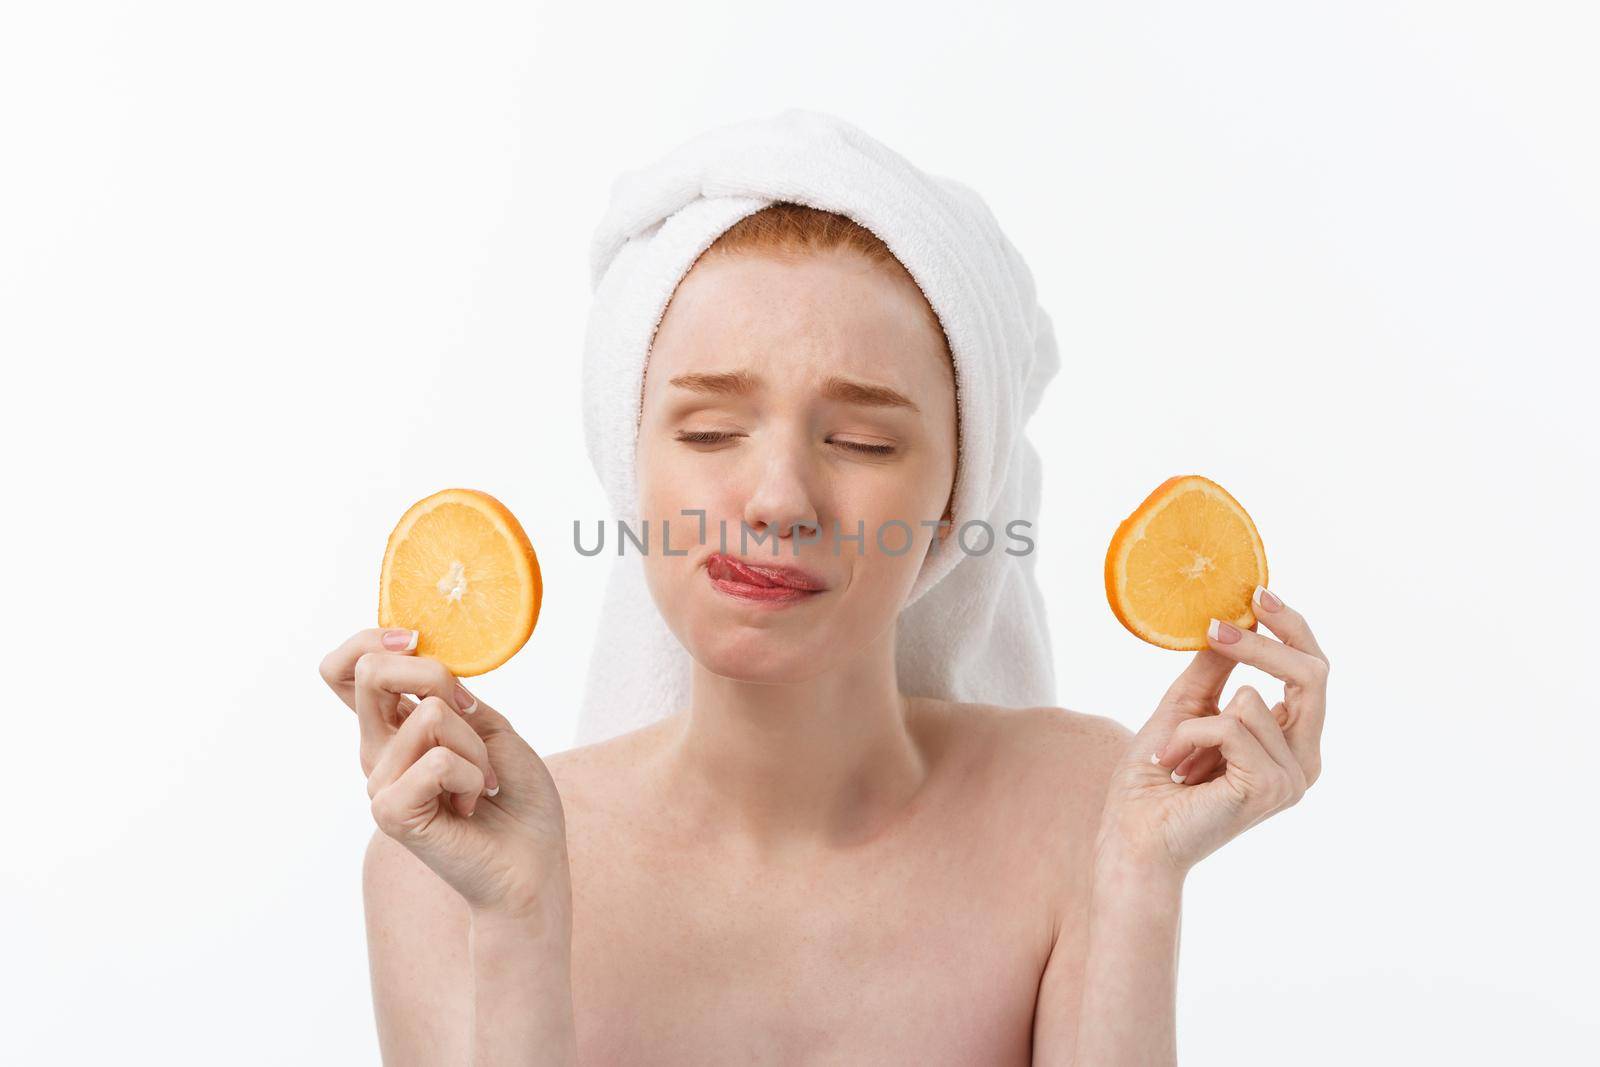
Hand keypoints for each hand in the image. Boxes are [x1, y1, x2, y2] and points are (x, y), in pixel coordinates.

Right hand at [319, 628, 570, 919]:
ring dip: (476, 745)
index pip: (343, 670)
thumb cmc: (516, 796)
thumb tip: (421, 665)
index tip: (414, 641)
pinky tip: (472, 802)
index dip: (368, 641)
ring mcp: (380, 783)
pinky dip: (471, 774)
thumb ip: (451, 695)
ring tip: (482, 780)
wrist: (533, 861)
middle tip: (474, 715)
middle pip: (370, 673)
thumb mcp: (490, 726)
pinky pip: (437, 760)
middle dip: (434, 676)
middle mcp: (377, 752)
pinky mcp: (392, 813)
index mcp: (394, 728)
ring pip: (429, 716)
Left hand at [1096, 586, 1329, 874]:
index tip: (1258, 594)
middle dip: (1263, 642)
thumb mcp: (1186, 707)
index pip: (1314, 672)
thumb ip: (1216, 667)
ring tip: (1175, 754)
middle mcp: (1304, 760)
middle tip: (1216, 626)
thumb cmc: (1155, 780)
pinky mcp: (1269, 788)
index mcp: (1292, 741)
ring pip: (1254, 699)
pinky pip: (1231, 725)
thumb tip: (1233, 615)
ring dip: (1195, 718)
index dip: (1292, 628)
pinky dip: (1190, 735)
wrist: (1133, 837)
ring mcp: (1292, 779)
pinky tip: (1175, 765)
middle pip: (1312, 675)